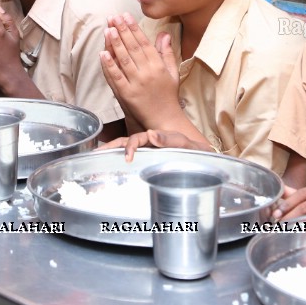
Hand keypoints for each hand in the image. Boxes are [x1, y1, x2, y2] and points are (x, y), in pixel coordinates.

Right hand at [97, 129, 214, 161]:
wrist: (210, 166)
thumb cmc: (200, 156)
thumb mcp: (191, 146)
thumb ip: (173, 140)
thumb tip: (151, 134)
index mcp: (158, 139)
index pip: (139, 138)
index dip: (131, 145)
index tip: (128, 157)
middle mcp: (151, 145)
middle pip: (126, 141)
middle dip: (110, 146)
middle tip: (97, 154)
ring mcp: (149, 155)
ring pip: (125, 150)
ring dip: (110, 153)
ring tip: (94, 159)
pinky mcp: (149, 165)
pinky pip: (131, 163)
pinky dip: (117, 163)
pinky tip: (107, 170)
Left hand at [99, 12, 186, 129]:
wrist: (164, 119)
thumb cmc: (168, 95)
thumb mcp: (173, 72)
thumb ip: (167, 52)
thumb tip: (164, 34)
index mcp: (158, 66)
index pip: (144, 43)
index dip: (134, 28)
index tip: (126, 16)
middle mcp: (147, 73)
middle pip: (132, 48)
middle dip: (122, 30)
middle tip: (114, 17)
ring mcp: (136, 83)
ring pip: (123, 60)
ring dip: (115, 44)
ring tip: (108, 29)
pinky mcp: (126, 94)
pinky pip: (116, 77)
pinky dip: (109, 65)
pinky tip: (103, 53)